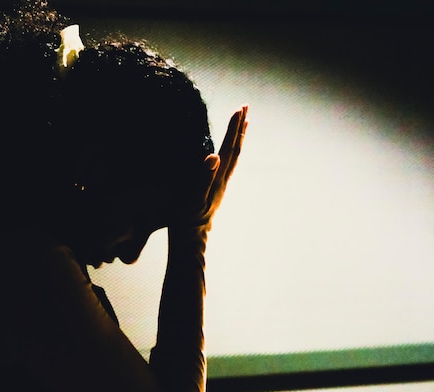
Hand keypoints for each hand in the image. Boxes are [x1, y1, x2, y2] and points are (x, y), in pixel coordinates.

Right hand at [194, 105, 247, 229]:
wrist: (190, 240)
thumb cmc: (187, 220)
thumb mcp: (193, 198)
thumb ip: (203, 177)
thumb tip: (215, 156)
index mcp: (217, 179)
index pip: (228, 148)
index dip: (233, 129)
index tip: (239, 109)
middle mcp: (222, 180)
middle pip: (235, 149)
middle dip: (240, 128)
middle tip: (245, 108)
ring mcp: (219, 186)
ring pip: (233, 157)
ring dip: (238, 138)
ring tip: (242, 124)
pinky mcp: (214, 191)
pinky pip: (227, 165)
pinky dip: (230, 151)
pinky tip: (226, 151)